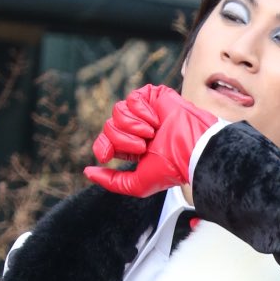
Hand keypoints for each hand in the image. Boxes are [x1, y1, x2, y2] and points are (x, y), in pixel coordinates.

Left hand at [85, 84, 215, 196]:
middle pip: (108, 127)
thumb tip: (87, 172)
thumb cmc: (170, 168)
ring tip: (152, 134)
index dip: (104, 148)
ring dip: (134, 126)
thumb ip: (111, 182)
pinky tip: (156, 121)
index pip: (104, 142)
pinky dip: (142, 112)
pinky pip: (132, 99)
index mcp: (132, 146)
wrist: (191, 150)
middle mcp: (136, 128)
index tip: (109, 156)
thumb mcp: (137, 184)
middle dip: (122, 140)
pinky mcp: (152, 96)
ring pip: (117, 112)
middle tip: (143, 146)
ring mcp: (143, 111)